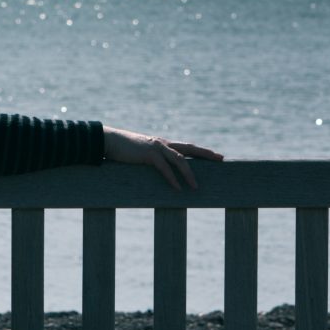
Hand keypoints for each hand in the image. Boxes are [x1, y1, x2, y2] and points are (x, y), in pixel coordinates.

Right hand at [102, 127, 223, 189]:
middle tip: (221, 159)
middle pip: (190, 148)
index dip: (202, 151)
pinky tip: (178, 188)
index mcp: (163, 143)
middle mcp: (163, 143)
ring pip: (179, 160)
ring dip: (188, 174)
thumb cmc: (125, 149)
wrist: (109, 140)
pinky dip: (171, 179)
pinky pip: (163, 168)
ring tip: (196, 187)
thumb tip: (160, 170)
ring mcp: (156, 148)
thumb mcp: (142, 154)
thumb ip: (153, 159)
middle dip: (206, 154)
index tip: (216, 155)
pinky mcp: (148, 155)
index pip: (187, 146)